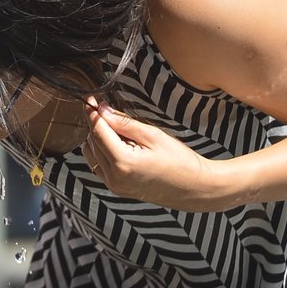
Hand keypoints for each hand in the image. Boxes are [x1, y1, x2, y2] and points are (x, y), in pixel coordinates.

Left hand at [83, 99, 224, 210]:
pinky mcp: (118, 189)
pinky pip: (99, 165)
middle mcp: (114, 178)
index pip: (98, 131)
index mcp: (123, 163)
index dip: (92, 112)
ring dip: (99, 138)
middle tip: (109, 110)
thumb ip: (124, 123)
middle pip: (92, 142)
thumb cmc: (180, 161)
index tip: (90, 97)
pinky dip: (102, 151)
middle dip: (97, 124)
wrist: (196, 188)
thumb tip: (102, 110)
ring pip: (92, 154)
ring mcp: (115, 186)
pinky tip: (119, 144)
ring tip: (120, 130)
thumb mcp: (153, 135)